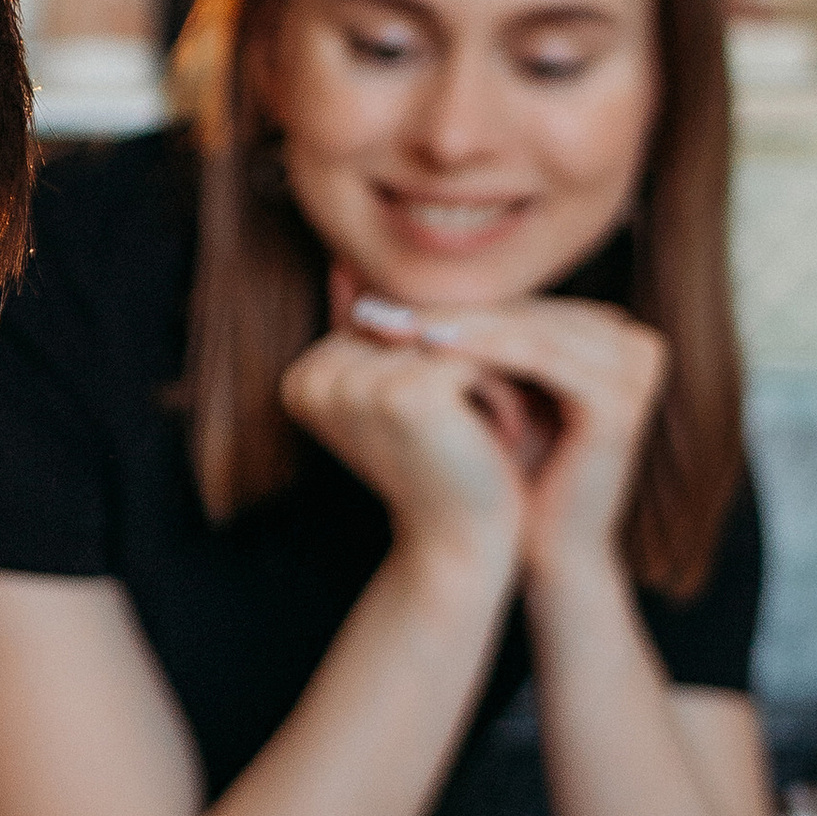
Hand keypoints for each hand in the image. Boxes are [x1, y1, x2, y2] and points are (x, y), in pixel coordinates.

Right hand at [279, 285, 526, 582]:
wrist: (456, 549)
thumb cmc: (437, 473)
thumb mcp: (405, 400)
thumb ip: (384, 337)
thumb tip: (359, 266)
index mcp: (302, 378)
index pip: (390, 330)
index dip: (441, 354)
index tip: (469, 400)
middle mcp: (315, 378)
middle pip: (417, 330)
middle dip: (467, 357)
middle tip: (504, 397)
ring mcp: (357, 383)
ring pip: (450, 342)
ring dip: (491, 370)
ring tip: (514, 409)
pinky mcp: (407, 393)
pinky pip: (475, 359)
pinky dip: (503, 387)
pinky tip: (514, 429)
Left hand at [349, 295, 665, 586]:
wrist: (552, 553)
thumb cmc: (514, 476)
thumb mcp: (492, 395)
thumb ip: (468, 340)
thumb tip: (382, 287)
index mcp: (613, 335)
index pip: (521, 305)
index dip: (451, 302)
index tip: (375, 301)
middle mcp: (635, 343)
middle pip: (526, 312)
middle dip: (450, 310)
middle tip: (378, 306)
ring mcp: (636, 368)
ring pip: (530, 327)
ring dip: (459, 323)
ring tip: (396, 324)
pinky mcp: (621, 397)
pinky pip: (541, 356)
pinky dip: (485, 348)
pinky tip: (431, 347)